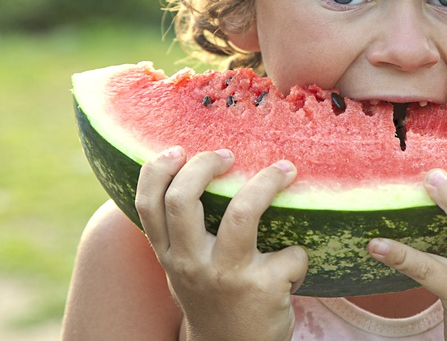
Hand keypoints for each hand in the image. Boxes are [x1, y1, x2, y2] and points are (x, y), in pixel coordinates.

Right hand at [135, 147, 307, 340]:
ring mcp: (226, 276)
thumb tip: (194, 168)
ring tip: (284, 170)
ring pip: (241, 213)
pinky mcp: (263, 289)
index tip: (180, 150)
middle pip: (184, 199)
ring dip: (267, 182)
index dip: (159, 169)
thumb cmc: (213, 297)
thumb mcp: (185, 267)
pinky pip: (291, 252)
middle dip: (206, 164)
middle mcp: (191, 264)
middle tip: (229, 154)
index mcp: (169, 255)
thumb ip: (182, 231)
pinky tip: (294, 265)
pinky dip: (299, 253)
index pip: (147, 204)